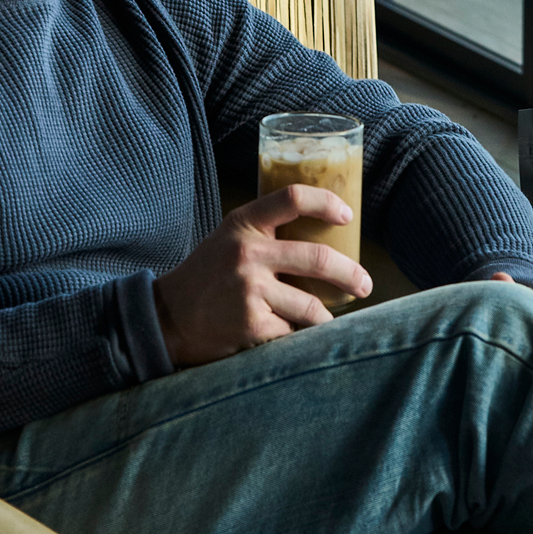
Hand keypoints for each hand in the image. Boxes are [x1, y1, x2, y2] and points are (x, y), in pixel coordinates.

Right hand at [153, 185, 371, 365]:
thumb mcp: (230, 239)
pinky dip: (297, 336)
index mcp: (243, 224)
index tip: (347, 216)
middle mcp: (247, 253)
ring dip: (327, 317)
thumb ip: (265, 232)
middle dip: (350, 275)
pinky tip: (291, 336)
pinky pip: (293, 331)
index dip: (326, 202)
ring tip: (329, 321)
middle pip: (318, 258)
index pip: (292, 198)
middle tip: (364, 285)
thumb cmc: (207, 275)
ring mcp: (250, 290)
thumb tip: (324, 235)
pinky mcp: (252, 324)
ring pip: (311, 305)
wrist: (168, 317)